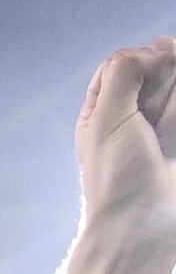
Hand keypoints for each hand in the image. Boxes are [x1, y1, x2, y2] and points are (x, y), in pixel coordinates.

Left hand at [73, 37, 175, 258]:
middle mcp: (140, 109)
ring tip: (164, 144)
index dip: (143, 63)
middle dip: (162, 93)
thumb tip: (157, 47)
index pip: (129, 60)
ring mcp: (168, 122)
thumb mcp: (105, 119)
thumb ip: (123, 73)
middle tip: (151, 128)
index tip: (142, 87)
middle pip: (165, 66)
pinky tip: (171, 145)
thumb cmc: (118, 176)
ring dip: (173, 112)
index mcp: (107, 105)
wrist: (146, 225)